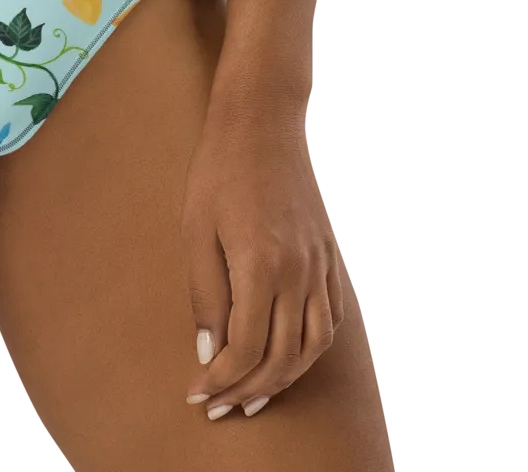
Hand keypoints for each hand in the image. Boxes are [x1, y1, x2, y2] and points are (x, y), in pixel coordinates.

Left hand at [180, 94, 344, 421]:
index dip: (221, 380)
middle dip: (249, 390)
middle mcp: (298, 272)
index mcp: (261, 265)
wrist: (261, 122)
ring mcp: (319, 264)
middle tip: (220, 404)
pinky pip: (331, 318)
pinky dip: (310, 347)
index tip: (198, 393)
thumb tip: (209, 355)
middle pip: (282, 357)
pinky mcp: (329, 256)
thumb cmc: (218, 171)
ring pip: (314, 345)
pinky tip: (286, 354)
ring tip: (253, 392)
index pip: (247, 350)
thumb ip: (205, 297)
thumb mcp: (196, 231)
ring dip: (285, 377)